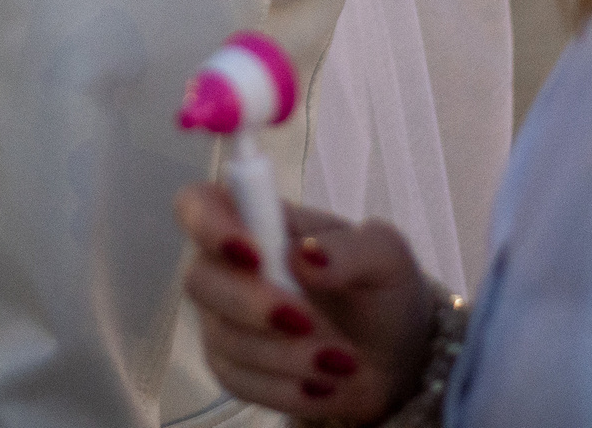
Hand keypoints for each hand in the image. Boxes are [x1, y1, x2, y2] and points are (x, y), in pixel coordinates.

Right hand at [174, 181, 443, 423]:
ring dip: (285, 355)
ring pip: (224, 338)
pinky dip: (286, 387)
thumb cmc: (381, 288)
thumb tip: (304, 256)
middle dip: (254, 307)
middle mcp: (228, 266)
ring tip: (343, 361)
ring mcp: (224, 319)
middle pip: (201, 280)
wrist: (393, 355)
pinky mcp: (232, 367)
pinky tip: (325, 384)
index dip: (209, 226)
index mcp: (256, 219)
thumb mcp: (386, 257)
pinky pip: (238, 381)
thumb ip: (348, 250)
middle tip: (309, 322)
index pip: (197, 204)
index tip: (254, 255)